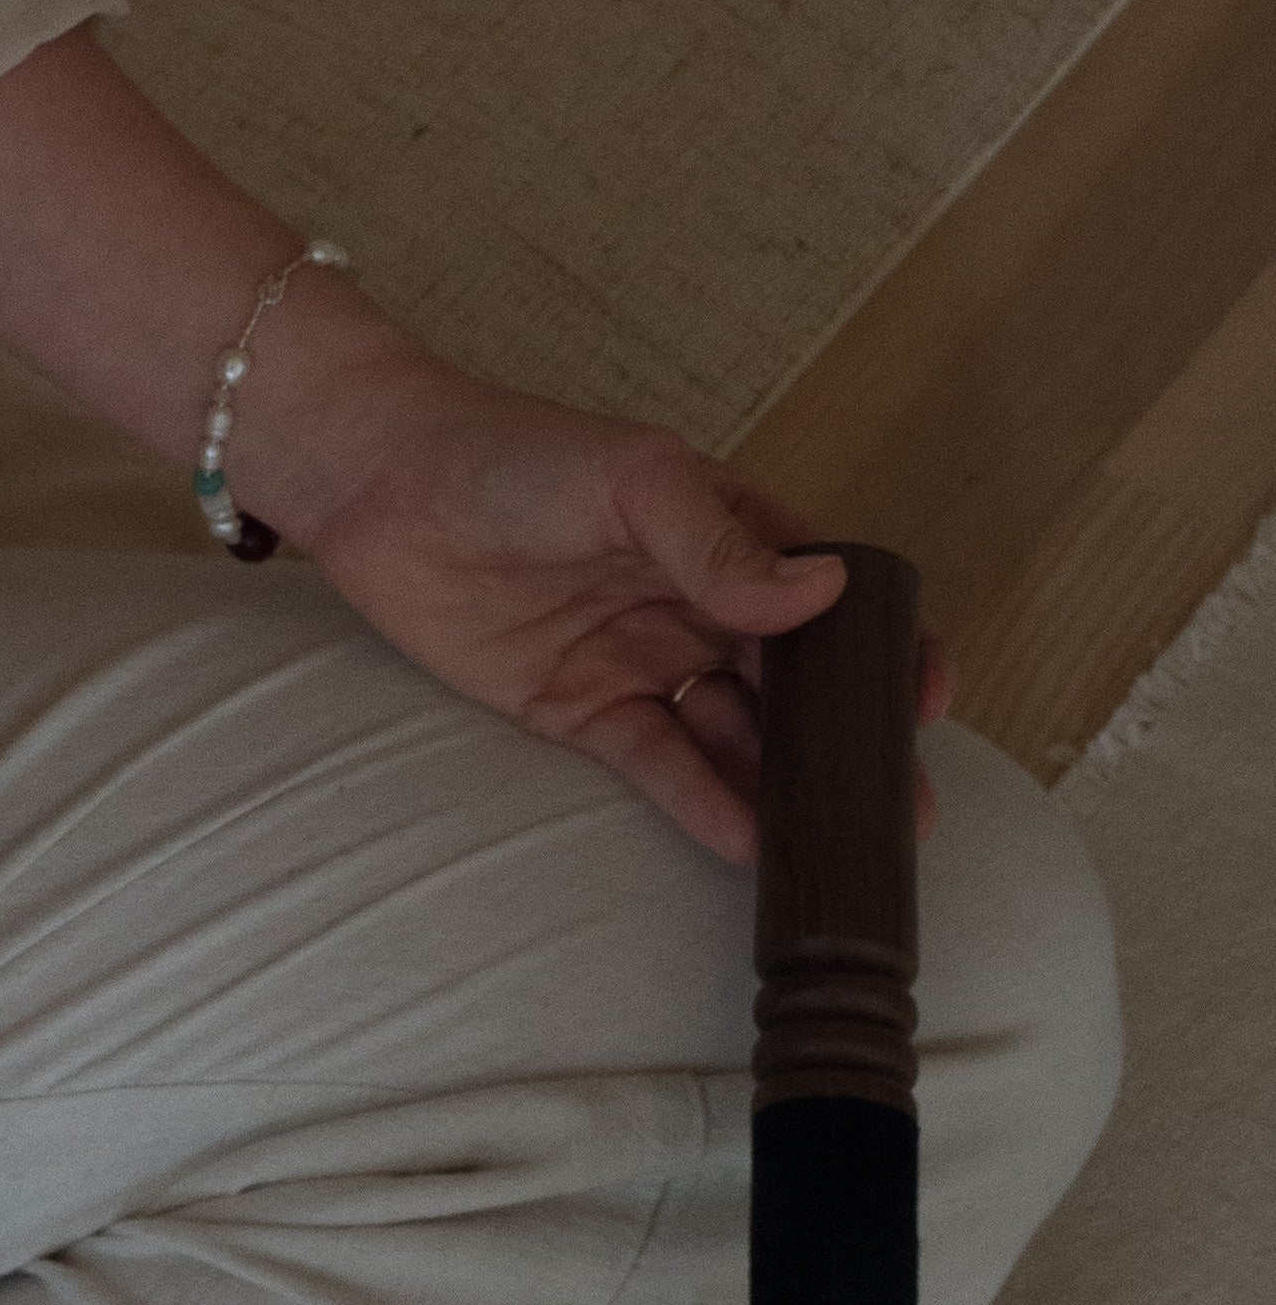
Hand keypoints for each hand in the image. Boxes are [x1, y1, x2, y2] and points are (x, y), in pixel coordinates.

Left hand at [266, 360, 952, 867]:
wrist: (375, 481)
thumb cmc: (507, 451)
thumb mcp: (630, 478)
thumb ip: (719, 541)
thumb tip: (824, 591)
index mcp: (728, 535)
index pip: (834, 600)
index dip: (887, 650)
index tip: (928, 699)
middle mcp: (696, 604)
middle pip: (797, 688)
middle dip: (852, 749)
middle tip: (905, 814)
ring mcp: (640, 659)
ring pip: (737, 738)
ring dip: (787, 792)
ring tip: (836, 852)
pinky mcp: (579, 707)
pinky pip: (660, 765)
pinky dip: (706, 806)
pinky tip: (749, 847)